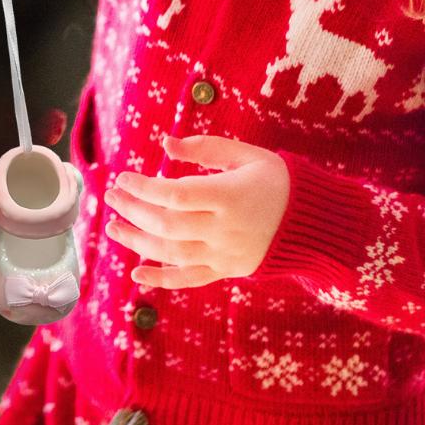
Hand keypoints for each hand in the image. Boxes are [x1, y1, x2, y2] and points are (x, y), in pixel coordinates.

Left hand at [103, 134, 289, 288]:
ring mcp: (224, 254)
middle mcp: (224, 229)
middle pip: (167, 225)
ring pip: (171, 253)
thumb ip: (206, 148)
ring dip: (137, 242)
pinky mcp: (226, 271)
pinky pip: (189, 279)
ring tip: (113, 228)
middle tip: (111, 197)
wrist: (314, 223)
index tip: (122, 177)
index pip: (175, 195)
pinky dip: (162, 280)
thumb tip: (166, 144)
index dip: (144, 188)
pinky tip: (137, 275)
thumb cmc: (278, 181)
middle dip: (133, 211)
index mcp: (229, 196)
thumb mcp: (248, 155)